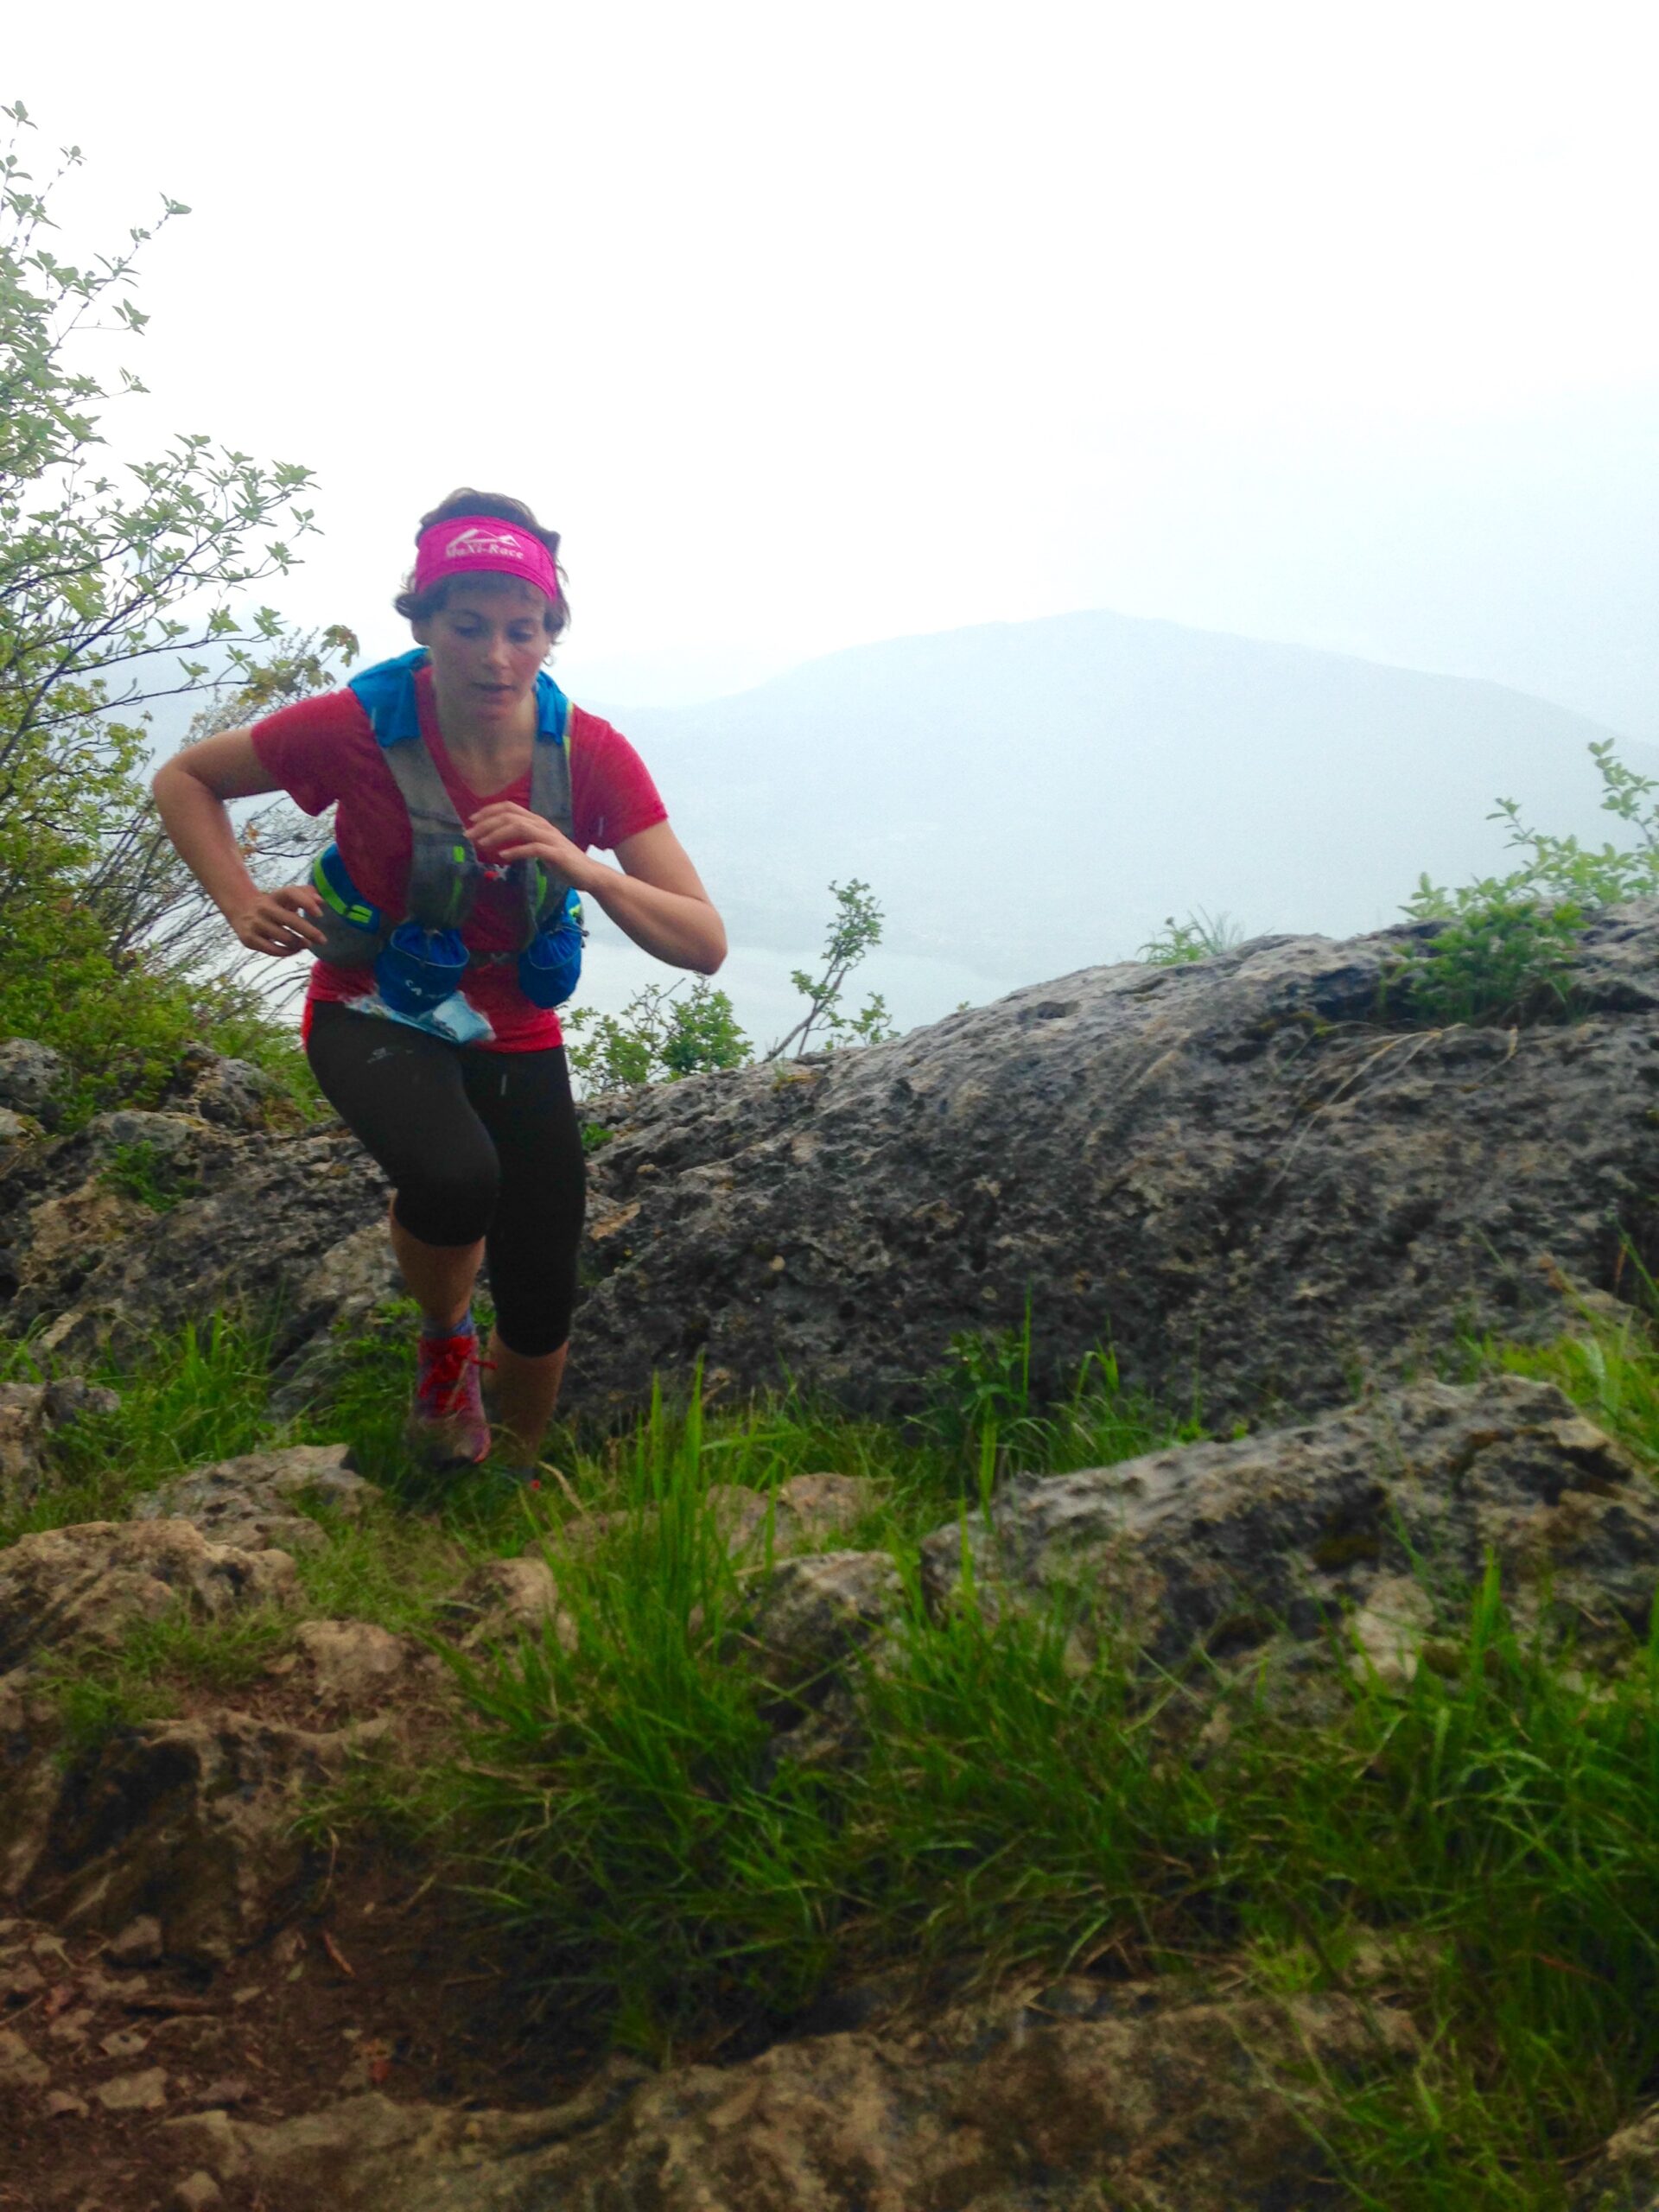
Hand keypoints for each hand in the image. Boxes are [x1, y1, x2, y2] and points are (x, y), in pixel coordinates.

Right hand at [229, 884, 326, 956]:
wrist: (241, 910)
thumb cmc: (274, 905)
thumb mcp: (287, 896)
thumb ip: (306, 894)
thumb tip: (322, 902)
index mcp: (276, 896)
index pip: (291, 893)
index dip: (307, 902)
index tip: (320, 915)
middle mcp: (264, 907)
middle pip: (291, 920)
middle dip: (310, 932)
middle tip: (323, 940)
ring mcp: (256, 923)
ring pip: (285, 938)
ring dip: (300, 943)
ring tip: (307, 944)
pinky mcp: (249, 939)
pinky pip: (273, 950)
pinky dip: (287, 952)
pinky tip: (295, 950)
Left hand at [467, 802, 597, 891]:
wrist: (589, 875)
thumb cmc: (563, 862)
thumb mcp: (540, 847)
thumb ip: (523, 841)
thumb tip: (499, 842)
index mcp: (538, 822)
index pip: (510, 808)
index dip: (489, 811)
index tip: (472, 821)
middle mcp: (543, 825)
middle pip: (510, 817)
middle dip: (487, 824)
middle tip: (469, 835)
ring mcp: (550, 838)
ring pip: (519, 828)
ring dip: (497, 835)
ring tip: (482, 844)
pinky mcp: (556, 853)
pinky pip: (532, 848)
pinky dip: (515, 851)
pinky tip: (502, 857)